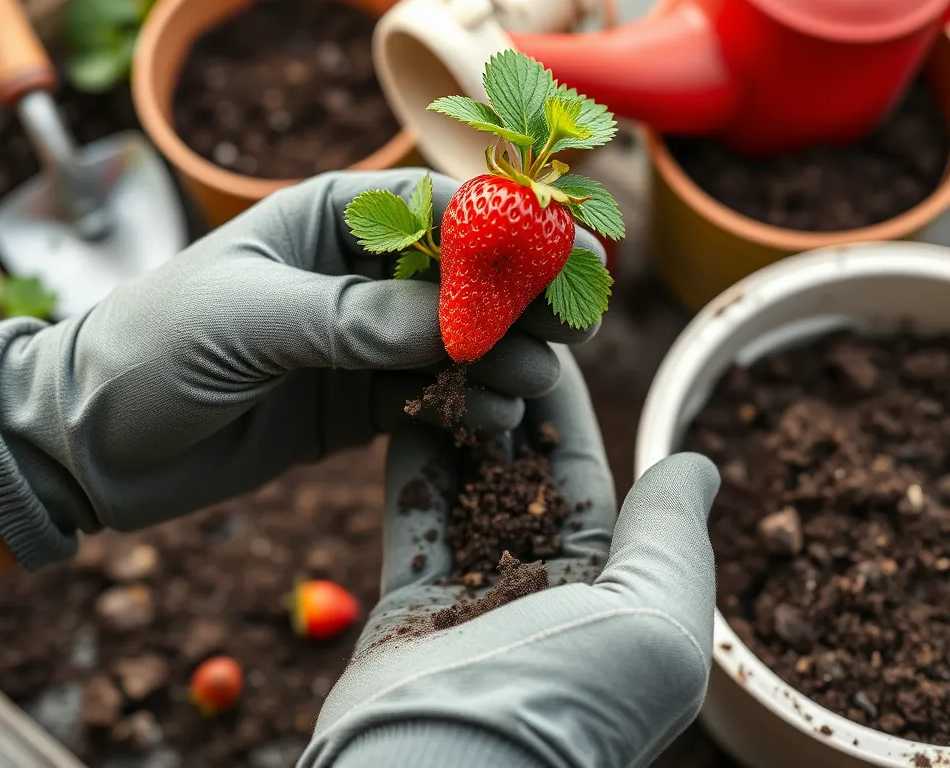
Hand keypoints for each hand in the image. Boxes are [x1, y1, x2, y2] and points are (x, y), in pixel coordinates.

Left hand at [0, 169, 604, 570]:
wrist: (91, 440)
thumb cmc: (152, 347)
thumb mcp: (250, 318)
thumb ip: (356, 319)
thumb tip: (462, 324)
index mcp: (332, 219)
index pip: (443, 210)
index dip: (511, 232)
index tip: (568, 261)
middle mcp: (359, 274)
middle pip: (468, 277)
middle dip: (522, 300)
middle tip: (572, 331)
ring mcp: (365, 341)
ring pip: (460, 341)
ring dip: (502, 359)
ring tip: (529, 386)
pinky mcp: (360, 401)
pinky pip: (432, 396)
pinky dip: (467, 406)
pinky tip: (491, 419)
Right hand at [300, 348, 721, 767]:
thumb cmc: (567, 696)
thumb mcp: (657, 616)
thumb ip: (672, 534)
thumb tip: (699, 463)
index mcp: (608, 600)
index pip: (587, 486)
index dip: (567, 414)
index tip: (546, 349)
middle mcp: (541, 598)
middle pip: (521, 481)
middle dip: (507, 409)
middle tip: (486, 339)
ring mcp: (471, 602)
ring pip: (464, 492)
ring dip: (457, 425)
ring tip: (447, 355)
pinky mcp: (407, 607)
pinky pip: (412, 517)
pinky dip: (411, 461)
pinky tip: (406, 400)